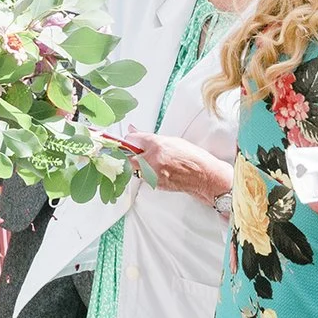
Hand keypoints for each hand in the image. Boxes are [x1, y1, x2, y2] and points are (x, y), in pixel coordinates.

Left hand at [109, 129, 230, 202]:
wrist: (204, 177)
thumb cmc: (192, 157)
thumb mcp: (171, 141)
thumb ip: (149, 138)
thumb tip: (133, 132)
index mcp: (157, 147)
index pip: (131, 140)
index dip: (124, 139)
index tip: (113, 138)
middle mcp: (153, 162)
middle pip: (127, 157)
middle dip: (126, 154)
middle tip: (129, 150)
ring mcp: (153, 175)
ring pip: (134, 168)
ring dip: (136, 163)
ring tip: (151, 159)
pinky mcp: (154, 184)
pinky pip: (143, 175)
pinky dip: (145, 171)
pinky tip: (158, 168)